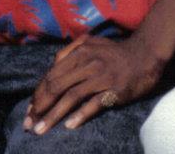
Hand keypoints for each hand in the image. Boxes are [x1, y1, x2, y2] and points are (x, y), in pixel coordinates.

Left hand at [24, 33, 164, 133]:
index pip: (51, 74)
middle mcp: (87, 61)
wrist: (145, 54)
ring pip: (70, 96)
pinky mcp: (113, 89)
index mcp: (79, 50)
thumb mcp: (91, 43)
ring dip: (53, 115)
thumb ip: (71, 52)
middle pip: (56, 85)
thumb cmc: (115, 52)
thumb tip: (52, 68)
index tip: (30, 111)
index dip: (38, 94)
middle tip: (30, 124)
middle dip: (40, 107)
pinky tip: (69, 126)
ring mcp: (100, 76)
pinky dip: (79, 115)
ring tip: (41, 130)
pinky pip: (93, 104)